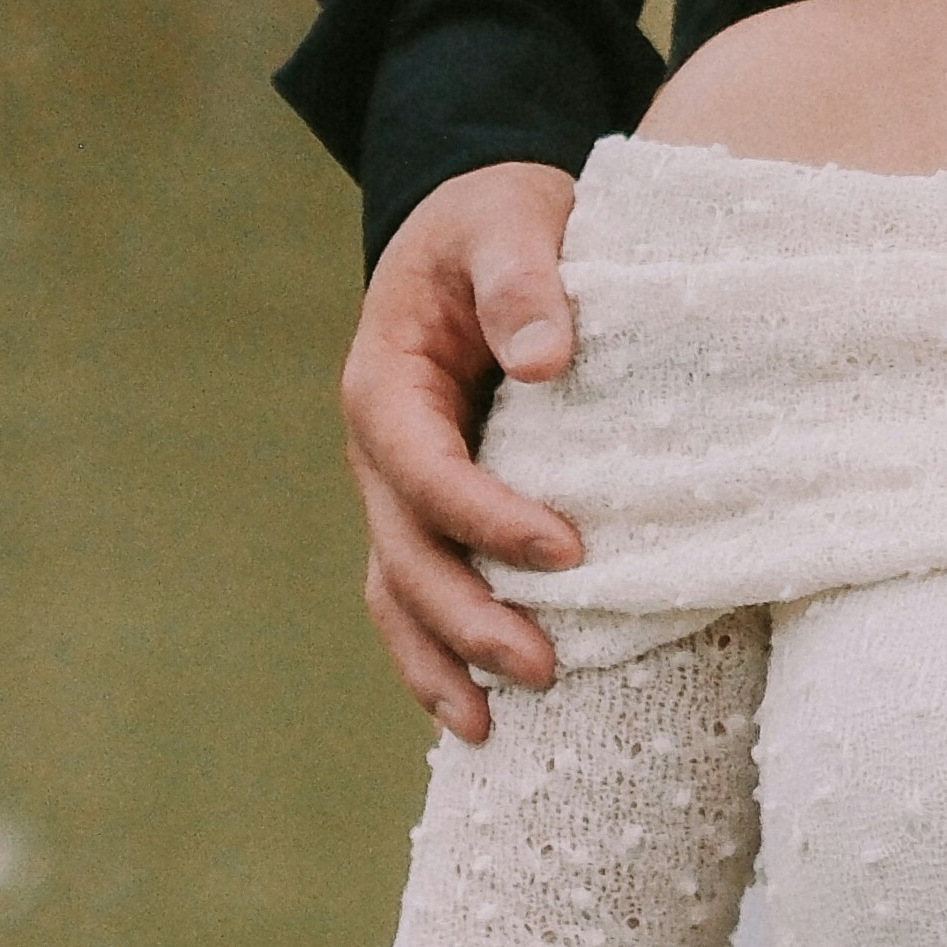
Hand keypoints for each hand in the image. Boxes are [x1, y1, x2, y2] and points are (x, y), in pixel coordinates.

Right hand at [342, 164, 590, 741]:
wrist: (478, 225)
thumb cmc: (496, 220)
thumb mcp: (509, 220)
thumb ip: (522, 278)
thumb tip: (546, 361)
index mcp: (385, 381)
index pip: (422, 468)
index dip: (485, 518)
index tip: (566, 549)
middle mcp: (380, 449)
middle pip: (405, 553)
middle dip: (466, 618)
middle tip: (543, 666)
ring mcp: (398, 487)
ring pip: (399, 591)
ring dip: (442, 660)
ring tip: (495, 726)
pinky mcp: (432, 510)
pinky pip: (419, 592)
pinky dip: (440, 654)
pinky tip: (479, 711)